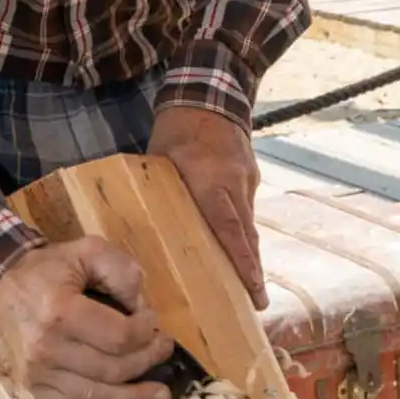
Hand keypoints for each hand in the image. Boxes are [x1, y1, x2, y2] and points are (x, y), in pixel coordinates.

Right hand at [0, 236, 174, 398]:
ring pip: (97, 397)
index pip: (118, 336)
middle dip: (147, 361)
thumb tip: (140, 305)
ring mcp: (38, 374)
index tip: (153, 321)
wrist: (1, 286)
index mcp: (60, 311)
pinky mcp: (35, 389)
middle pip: (112, 370)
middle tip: (164, 349)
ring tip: (161, 396)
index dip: (145, 332)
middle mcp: (46, 348)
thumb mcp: (87, 250)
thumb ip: (120, 270)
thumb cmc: (49, 268)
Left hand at [148, 106, 268, 310]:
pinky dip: (245, 232)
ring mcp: (247, 181)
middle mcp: (235, 186)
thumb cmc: (177, 128)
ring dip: (251, 254)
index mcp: (212, 184)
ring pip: (249, 225)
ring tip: (251, 287)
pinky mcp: (250, 175)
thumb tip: (140, 227)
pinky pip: (247, 210)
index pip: (229, 230)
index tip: (253, 290)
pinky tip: (241, 249)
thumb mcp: (159, 159)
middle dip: (253, 271)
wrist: (210, 94)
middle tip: (259, 304)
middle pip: (247, 236)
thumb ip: (157, 193)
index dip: (242, 263)